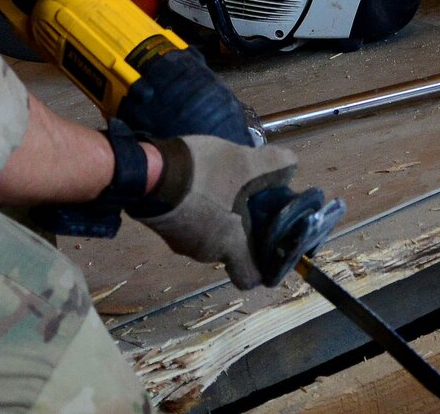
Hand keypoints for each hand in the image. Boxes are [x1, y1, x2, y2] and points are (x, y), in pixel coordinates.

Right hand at [135, 136, 296, 288]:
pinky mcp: (162, 228)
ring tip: (220, 185)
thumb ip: (274, 165)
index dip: (263, 267)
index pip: (250, 277)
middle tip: (248, 200)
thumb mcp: (244, 162)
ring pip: (208, 236)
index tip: (270, 246)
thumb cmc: (203, 176)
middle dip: (240, 229)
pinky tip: (196, 184)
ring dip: (217, 217)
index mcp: (229, 246)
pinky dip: (196, 210)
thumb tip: (292, 165)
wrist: (147, 172)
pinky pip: (188, 225)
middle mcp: (205, 252)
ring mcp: (179, 242)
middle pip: (230, 250)